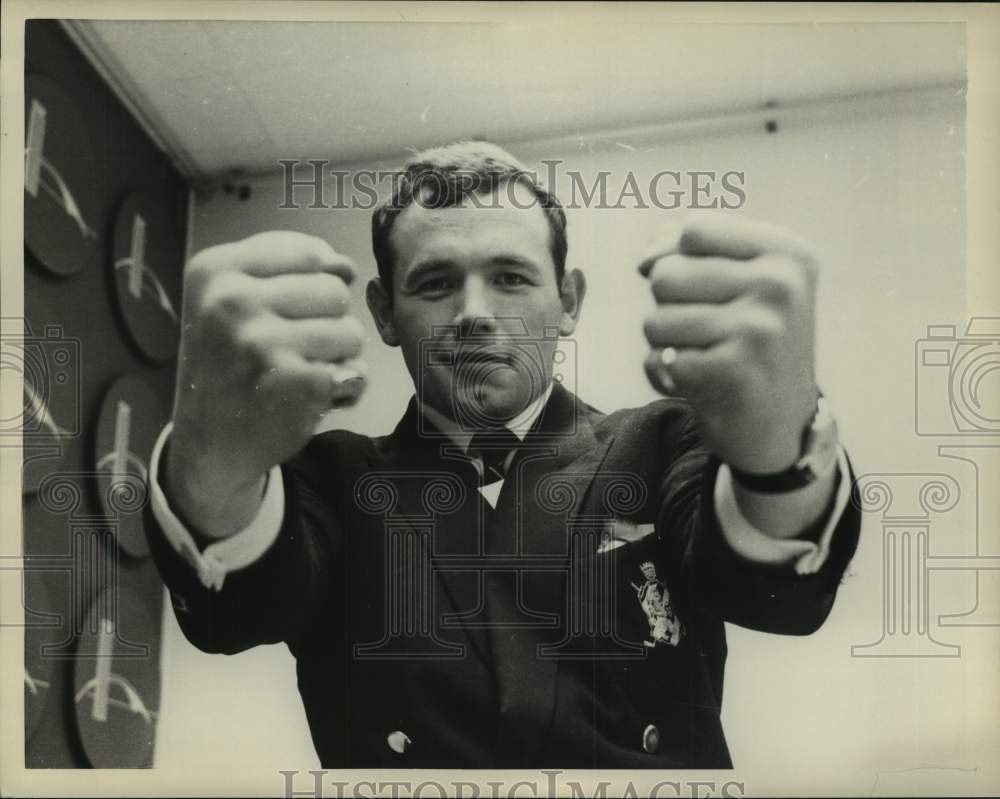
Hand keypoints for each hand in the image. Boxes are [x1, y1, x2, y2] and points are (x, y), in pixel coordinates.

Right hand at [166, 231, 366, 532]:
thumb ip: (289, 271)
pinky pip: (355, 372)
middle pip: (334, 291)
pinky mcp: (296, 383)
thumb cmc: (229, 362)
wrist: (208, 442)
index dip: (318, 281)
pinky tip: (310, 397)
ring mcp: (265, 343)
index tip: (293, 308)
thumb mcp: (232, 300)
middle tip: (292, 348)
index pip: (308, 253)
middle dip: (328, 321)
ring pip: (351, 331)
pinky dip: (344, 388)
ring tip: (300, 371)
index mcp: (215, 270)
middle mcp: (233, 301)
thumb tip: (346, 267)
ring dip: (338, 357)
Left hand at [639, 214, 818, 474]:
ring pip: (654, 320)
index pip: (694, 229)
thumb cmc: (750, 341)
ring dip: (665, 344)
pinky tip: (700, 382)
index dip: (675, 256)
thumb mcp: (741, 282)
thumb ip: (689, 251)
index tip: (699, 285)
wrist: (782, 423)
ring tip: (705, 355)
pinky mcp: (732, 373)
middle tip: (708, 331)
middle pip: (665, 274)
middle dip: (668, 306)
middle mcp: (781, 286)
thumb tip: (647, 256)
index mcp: (787, 253)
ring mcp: (759, 329)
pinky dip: (666, 376)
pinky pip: (659, 360)